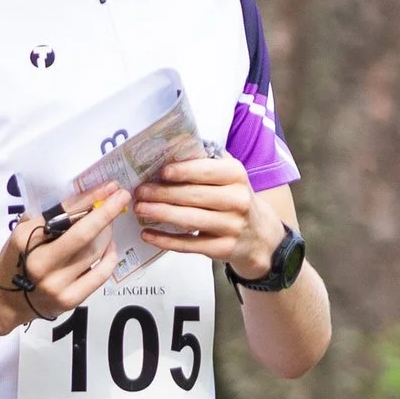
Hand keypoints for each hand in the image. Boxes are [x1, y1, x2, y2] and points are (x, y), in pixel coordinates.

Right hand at [0, 187, 129, 320]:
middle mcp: (40, 262)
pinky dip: (110, 257)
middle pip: (83, 234)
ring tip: (108, 225)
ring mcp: (55, 284)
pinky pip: (100, 274)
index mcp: (26, 238)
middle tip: (121, 197)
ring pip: (94, 252)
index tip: (110, 187)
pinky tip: (110, 247)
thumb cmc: (19, 256)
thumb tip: (87, 197)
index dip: (90, 198)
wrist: (7, 298)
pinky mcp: (69, 300)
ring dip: (107, 233)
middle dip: (107, 212)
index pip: (63, 213)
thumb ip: (49, 215)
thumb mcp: (24, 231)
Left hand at [135, 152, 273, 281]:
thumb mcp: (229, 176)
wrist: (259, 235)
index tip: (161, 172)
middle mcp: (237, 200)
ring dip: (160, 214)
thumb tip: (170, 150)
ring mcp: (231, 226)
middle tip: (140, 191)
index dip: (183, 171)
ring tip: (140, 208)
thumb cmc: (234, 198)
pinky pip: (189, 245)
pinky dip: (165, 240)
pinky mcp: (222, 249)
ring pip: (189, 220)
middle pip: (194, 196)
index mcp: (237, 176)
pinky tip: (147, 235)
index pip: (207, 171)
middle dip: (163, 193)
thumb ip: (206, 162)